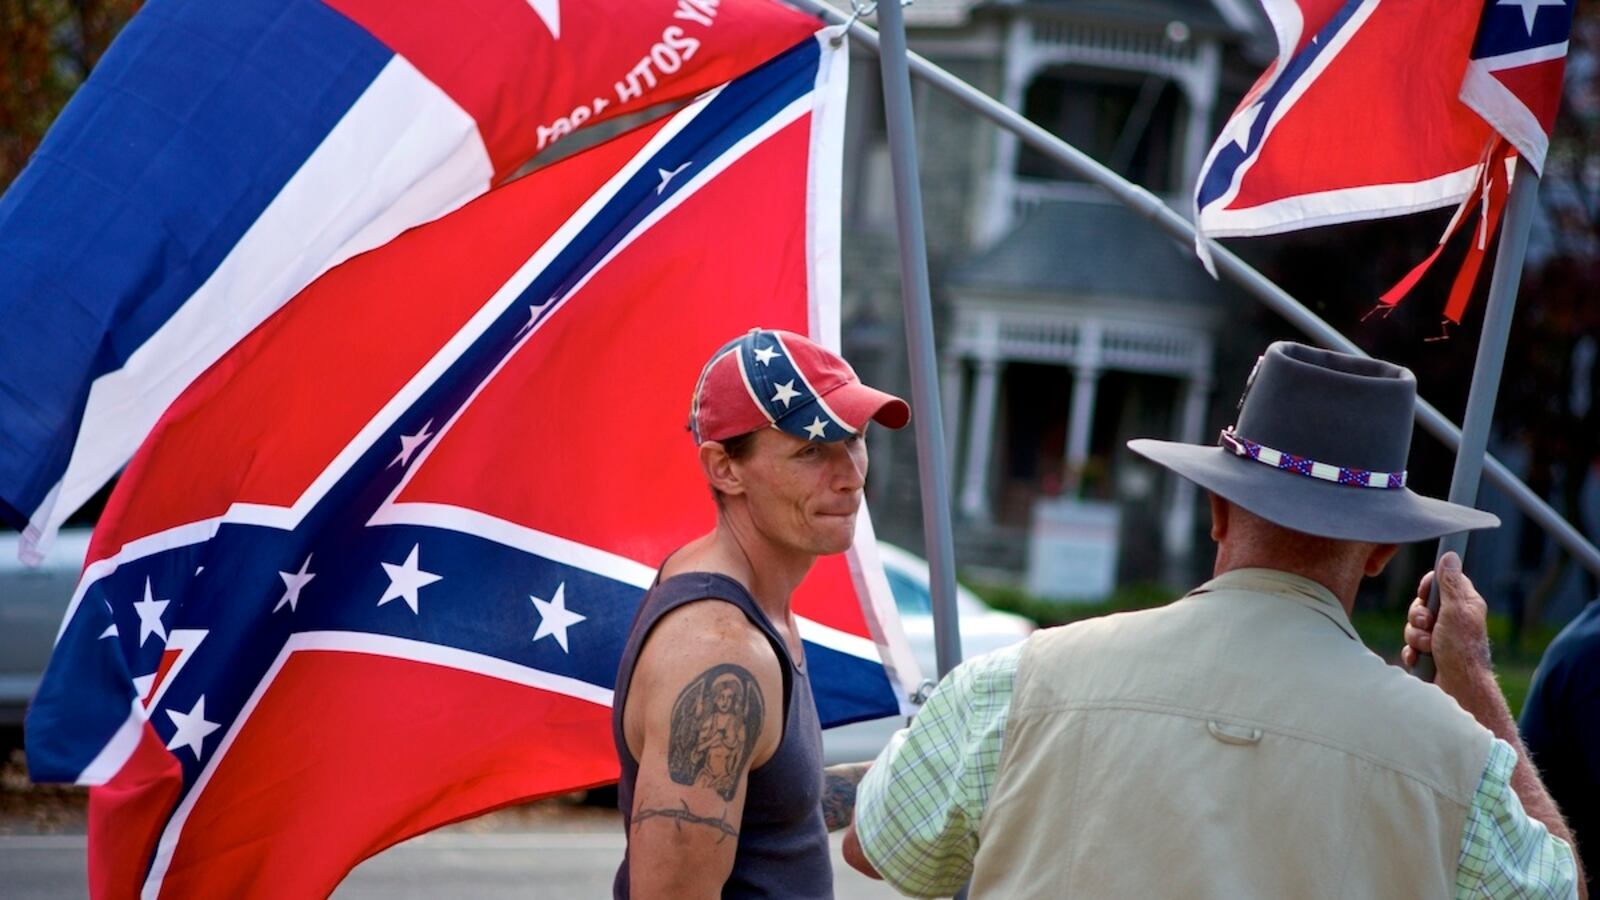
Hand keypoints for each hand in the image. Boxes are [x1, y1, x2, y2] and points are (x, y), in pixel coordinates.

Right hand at [1401, 552, 1491, 695]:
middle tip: (1428, 626)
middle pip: (1420, 605)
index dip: (1427, 587)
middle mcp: (1452, 620)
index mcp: (1464, 604)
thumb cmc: (1462, 651)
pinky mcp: (1429, 655)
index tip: (1425, 596)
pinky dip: (1412, 653)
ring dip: (1415, 637)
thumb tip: (1450, 556)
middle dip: (1418, 617)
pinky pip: (1409, 646)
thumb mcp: (1456, 611)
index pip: (1439, 582)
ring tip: (1428, 648)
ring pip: (1412, 626)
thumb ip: (1450, 583)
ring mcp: (1440, 638)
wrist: (1458, 690)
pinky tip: (1422, 659)